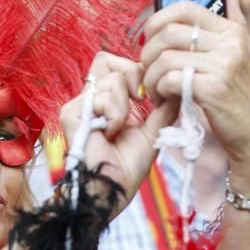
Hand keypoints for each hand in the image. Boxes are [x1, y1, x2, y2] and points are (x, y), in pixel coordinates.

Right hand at [60, 52, 176, 212]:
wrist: (112, 190)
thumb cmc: (127, 168)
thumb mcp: (153, 131)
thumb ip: (163, 108)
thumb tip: (178, 84)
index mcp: (106, 101)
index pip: (116, 64)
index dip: (137, 72)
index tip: (149, 97)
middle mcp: (90, 99)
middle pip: (107, 59)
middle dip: (132, 75)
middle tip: (140, 100)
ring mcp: (78, 105)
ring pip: (111, 78)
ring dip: (125, 106)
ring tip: (118, 130)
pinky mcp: (71, 113)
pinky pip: (102, 97)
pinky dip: (114, 116)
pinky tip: (109, 135)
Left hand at [140, 0, 249, 177]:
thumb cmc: (241, 98)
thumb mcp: (244, 56)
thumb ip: (235, 22)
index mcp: (233, 31)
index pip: (184, 8)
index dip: (157, 20)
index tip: (149, 39)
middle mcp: (230, 43)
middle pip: (169, 32)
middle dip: (148, 53)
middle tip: (148, 71)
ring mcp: (223, 65)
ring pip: (165, 57)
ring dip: (150, 76)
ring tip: (154, 90)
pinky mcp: (213, 88)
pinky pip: (169, 78)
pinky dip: (159, 90)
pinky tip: (163, 100)